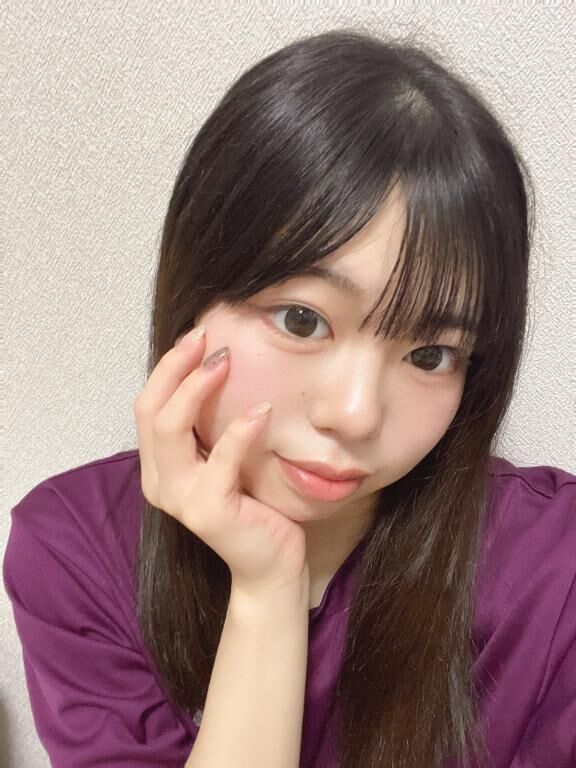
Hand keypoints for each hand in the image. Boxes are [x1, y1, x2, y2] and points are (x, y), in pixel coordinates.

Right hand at [133, 327, 308, 597]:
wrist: (268, 564)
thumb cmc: (251, 506)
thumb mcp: (224, 460)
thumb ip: (210, 429)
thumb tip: (219, 368)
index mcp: (159, 467)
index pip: (148, 406)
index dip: (168, 368)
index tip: (197, 335)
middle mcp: (160, 482)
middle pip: (151, 412)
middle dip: (176, 368)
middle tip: (207, 338)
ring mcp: (181, 499)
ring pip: (171, 430)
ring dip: (197, 389)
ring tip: (224, 361)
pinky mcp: (209, 511)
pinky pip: (221, 461)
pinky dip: (240, 431)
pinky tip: (261, 411)